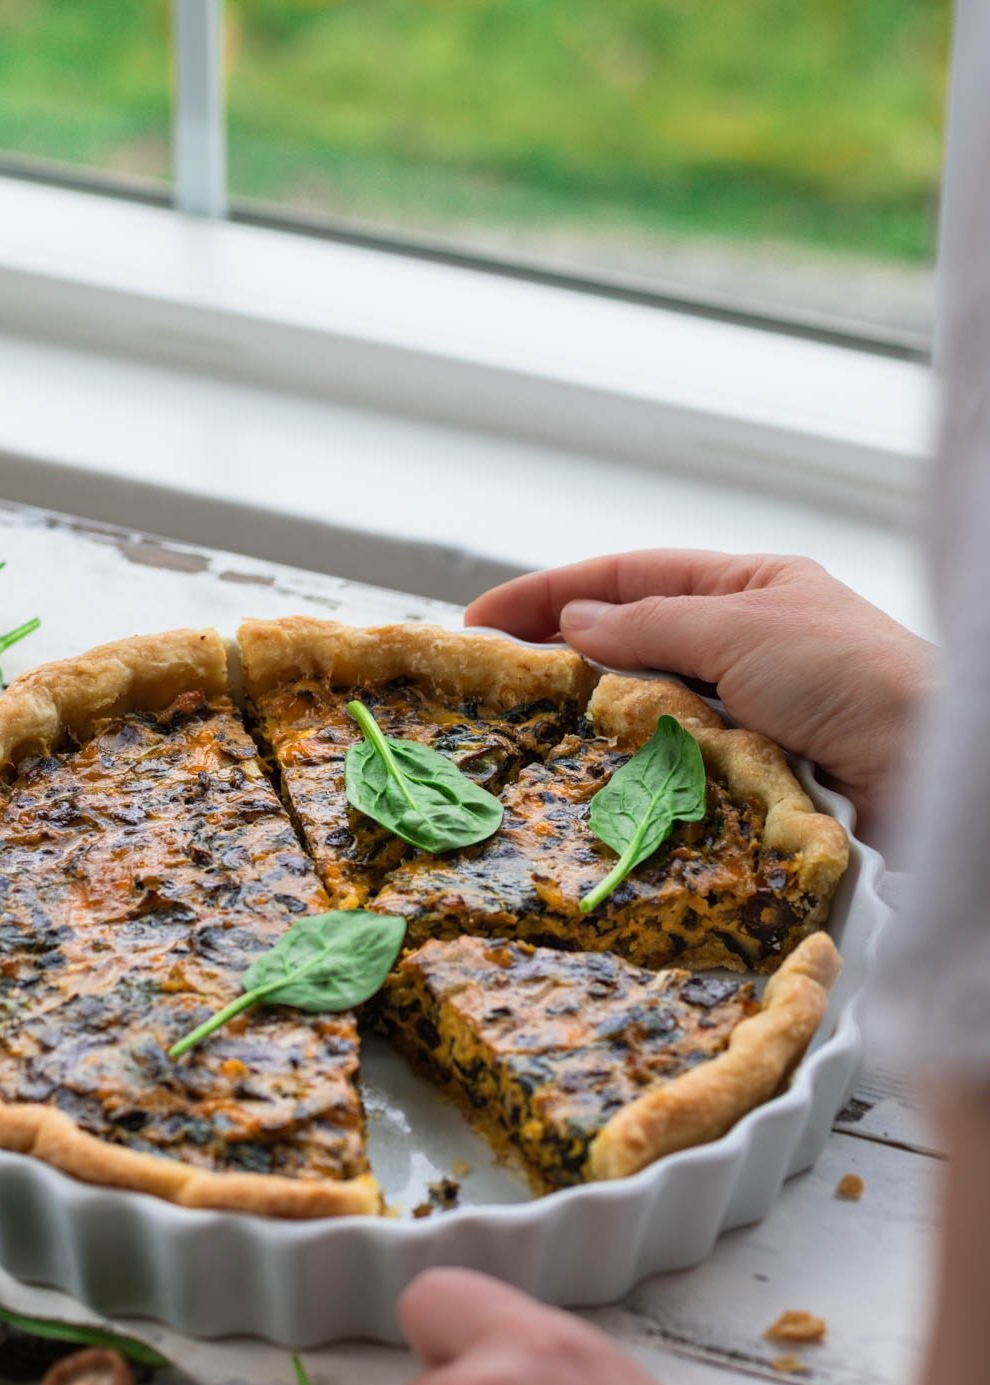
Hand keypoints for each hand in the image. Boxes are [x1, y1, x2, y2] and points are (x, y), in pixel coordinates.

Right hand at [466, 550, 935, 829]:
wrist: (933, 767)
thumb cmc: (853, 678)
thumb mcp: (739, 627)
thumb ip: (651, 622)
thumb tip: (574, 619)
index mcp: (747, 587)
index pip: (627, 578)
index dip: (549, 593)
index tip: (480, 620)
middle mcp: (745, 644)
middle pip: (629, 641)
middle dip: (560, 656)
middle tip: (490, 682)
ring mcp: (748, 711)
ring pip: (646, 708)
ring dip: (593, 716)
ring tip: (530, 731)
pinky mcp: (751, 773)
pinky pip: (673, 763)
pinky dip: (633, 767)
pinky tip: (597, 778)